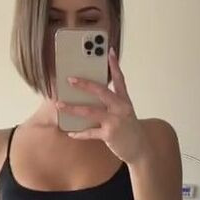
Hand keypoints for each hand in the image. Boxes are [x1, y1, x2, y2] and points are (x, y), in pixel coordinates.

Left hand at [62, 46, 147, 163]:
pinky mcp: (110, 134)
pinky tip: (70, 133)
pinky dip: (79, 133)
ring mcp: (116, 121)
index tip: (108, 51)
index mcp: (124, 100)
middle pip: (102, 92)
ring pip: (91, 111)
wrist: (140, 148)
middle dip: (85, 84)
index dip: (114, 65)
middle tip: (70, 79)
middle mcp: (121, 108)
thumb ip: (110, 103)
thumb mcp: (123, 112)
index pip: (119, 79)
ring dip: (73, 108)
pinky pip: (90, 132)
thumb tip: (88, 96)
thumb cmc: (128, 128)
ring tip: (59, 104)